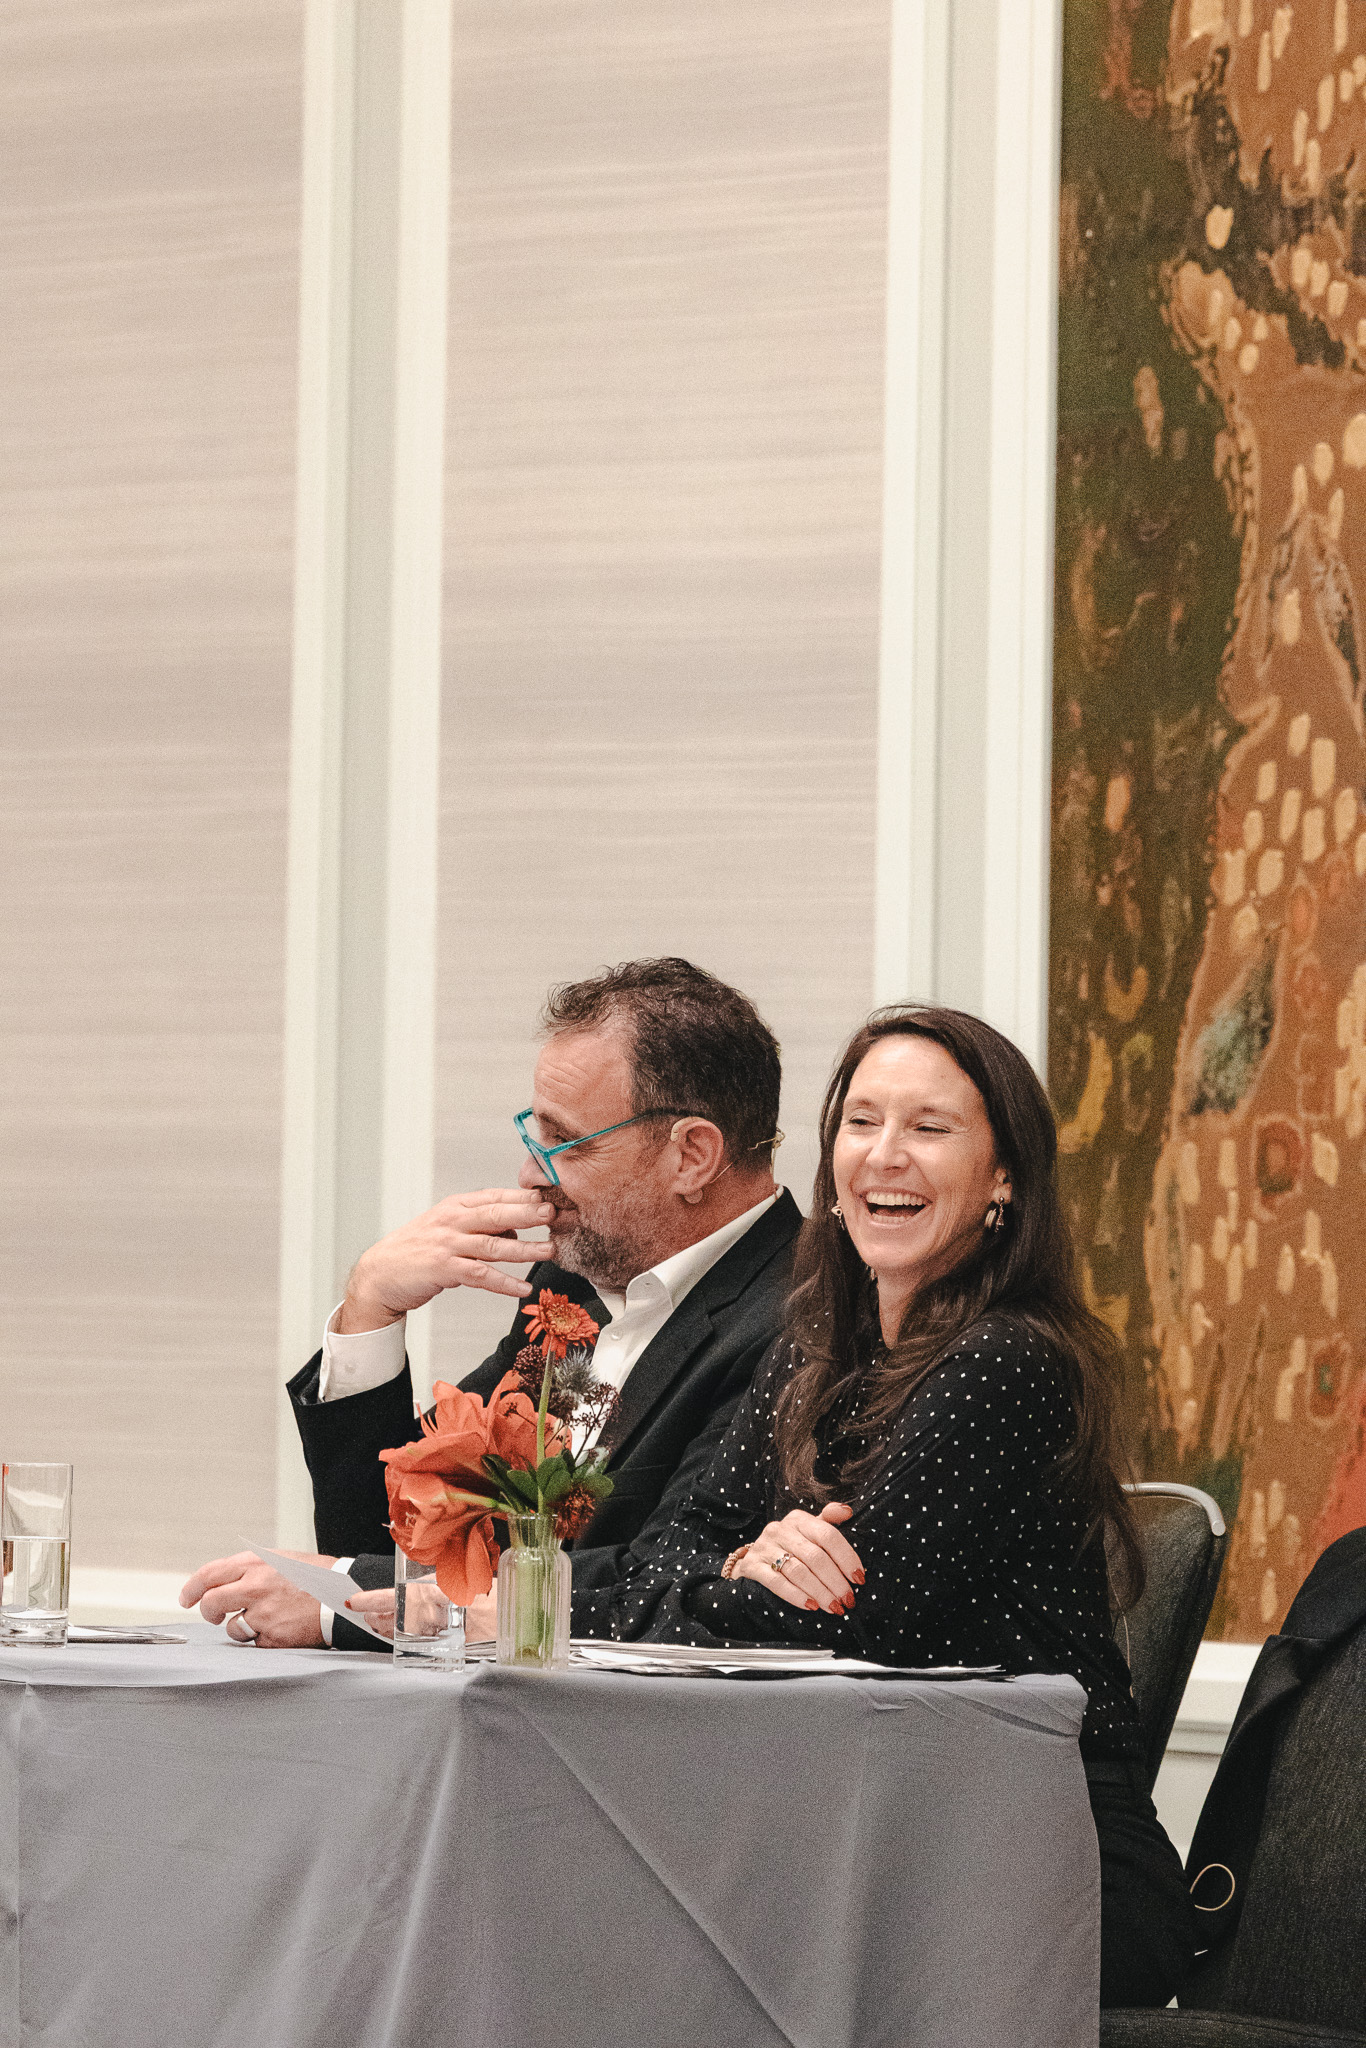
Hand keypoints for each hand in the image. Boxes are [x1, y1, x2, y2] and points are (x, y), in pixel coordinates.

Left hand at [178, 1550, 333, 1647]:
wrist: (343, 1596)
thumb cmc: (313, 1577)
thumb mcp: (280, 1560)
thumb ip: (249, 1569)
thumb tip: (219, 1581)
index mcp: (256, 1563)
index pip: (209, 1574)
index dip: (192, 1588)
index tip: (186, 1599)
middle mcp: (256, 1586)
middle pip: (211, 1602)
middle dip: (208, 1612)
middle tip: (213, 1616)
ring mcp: (264, 1613)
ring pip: (231, 1628)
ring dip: (240, 1628)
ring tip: (263, 1620)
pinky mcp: (273, 1636)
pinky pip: (253, 1643)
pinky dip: (261, 1639)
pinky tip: (279, 1628)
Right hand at [338, 1188, 557, 1331]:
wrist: (380, 1273)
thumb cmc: (417, 1249)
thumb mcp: (448, 1227)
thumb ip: (481, 1225)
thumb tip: (517, 1230)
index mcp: (455, 1205)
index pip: (494, 1195)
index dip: (523, 1196)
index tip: (550, 1195)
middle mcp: (452, 1221)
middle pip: (496, 1215)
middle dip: (527, 1214)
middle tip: (553, 1214)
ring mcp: (447, 1245)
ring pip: (493, 1245)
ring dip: (524, 1250)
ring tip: (549, 1252)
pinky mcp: (443, 1269)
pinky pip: (480, 1276)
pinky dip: (504, 1283)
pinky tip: (522, 1288)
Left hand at [343, 1584, 496, 1642]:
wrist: (519, 1619)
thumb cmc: (498, 1595)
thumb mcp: (471, 1578)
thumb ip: (445, 1581)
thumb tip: (422, 1585)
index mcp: (443, 1591)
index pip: (398, 1597)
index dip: (373, 1600)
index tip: (354, 1602)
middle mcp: (440, 1614)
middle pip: (399, 1618)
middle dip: (379, 1616)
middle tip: (365, 1614)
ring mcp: (446, 1634)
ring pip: (408, 1633)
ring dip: (390, 1628)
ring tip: (377, 1624)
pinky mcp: (452, 1649)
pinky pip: (425, 1645)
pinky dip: (410, 1639)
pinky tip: (401, 1636)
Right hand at [732, 1503, 862, 1613]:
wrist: (753, 1558)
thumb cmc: (788, 1546)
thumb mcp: (807, 1530)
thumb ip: (827, 1520)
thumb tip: (848, 1511)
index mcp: (799, 1519)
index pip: (828, 1535)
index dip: (846, 1557)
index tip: (859, 1578)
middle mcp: (780, 1530)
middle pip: (815, 1557)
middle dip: (835, 1582)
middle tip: (848, 1600)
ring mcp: (765, 1547)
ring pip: (798, 1571)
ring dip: (820, 1592)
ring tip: (834, 1607)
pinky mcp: (752, 1566)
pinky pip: (777, 1583)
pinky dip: (796, 1596)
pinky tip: (811, 1606)